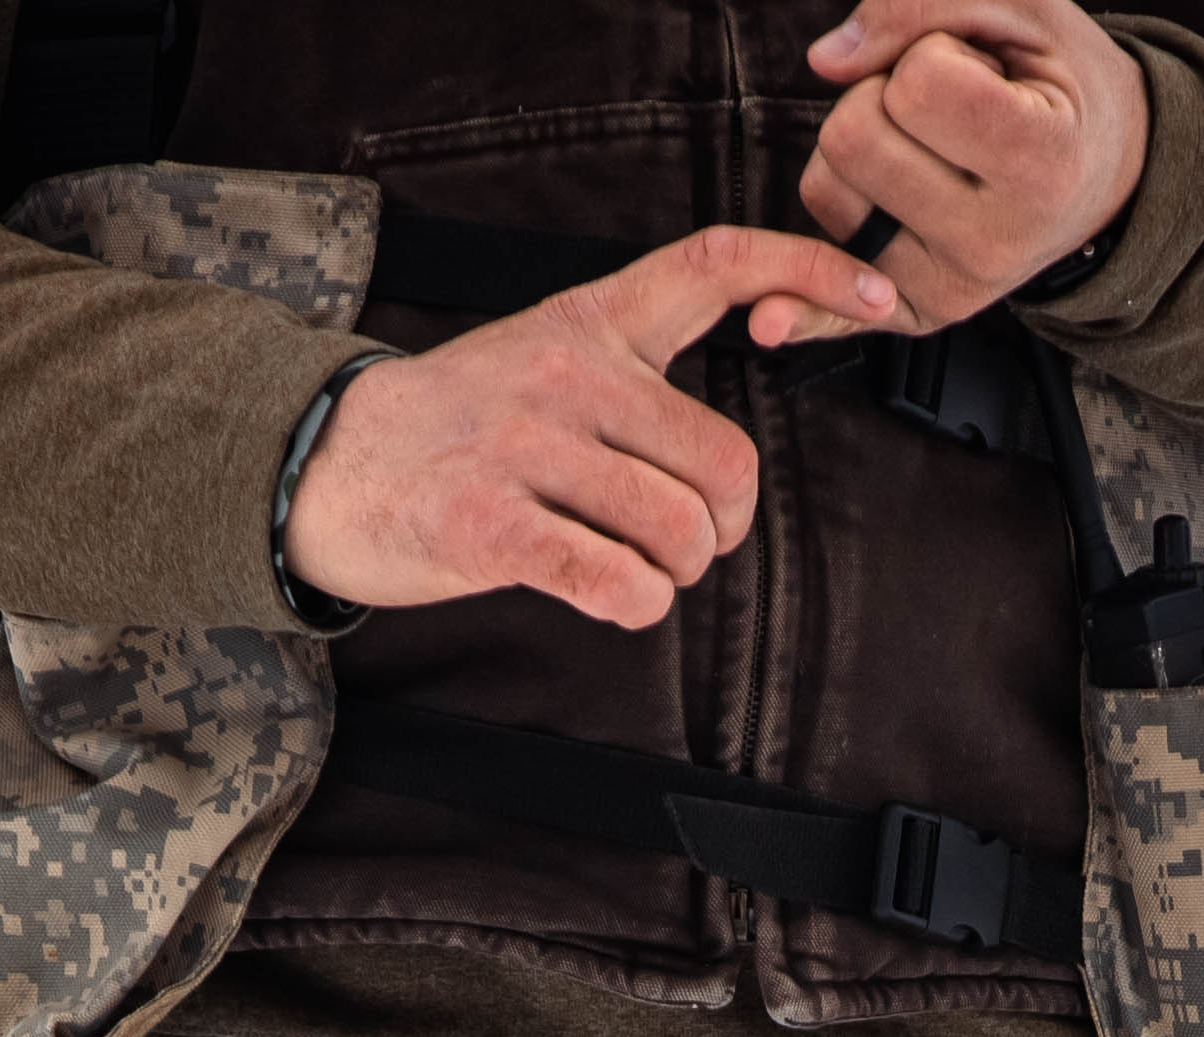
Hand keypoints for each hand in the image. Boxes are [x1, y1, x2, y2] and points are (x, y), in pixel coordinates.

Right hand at [282, 224, 901, 626]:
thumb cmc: (454, 427)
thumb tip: (727, 458)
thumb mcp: (545, 356)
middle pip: (725, 465)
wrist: (326, 462)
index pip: (717, 263)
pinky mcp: (494, 526)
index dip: (810, 269)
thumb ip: (636, 376)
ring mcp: (529, 448)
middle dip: (723, 529)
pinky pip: (620, 585)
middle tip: (684, 544)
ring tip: (631, 568)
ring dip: (676, 575)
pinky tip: (604, 593)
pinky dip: (633, 605)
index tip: (878, 303)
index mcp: (592, 319)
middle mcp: (568, 371)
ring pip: (680, 535)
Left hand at [798, 0, 1149, 330]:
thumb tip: (825, 60)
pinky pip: (823, 287)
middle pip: (851, 138)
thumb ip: (922, 4)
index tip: (980, 74)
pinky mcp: (920, 314)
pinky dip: (813, 267)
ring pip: (825, 190)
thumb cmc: (1060, 82)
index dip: (932, 55)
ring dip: (862, 154)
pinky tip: (793, 291)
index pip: (916, 85)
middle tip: (945, 113)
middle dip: (882, 100)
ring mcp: (955, 287)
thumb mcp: (1019, 8)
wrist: (1107, 174)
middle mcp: (998, 243)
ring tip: (931, 154)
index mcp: (1043, 163)